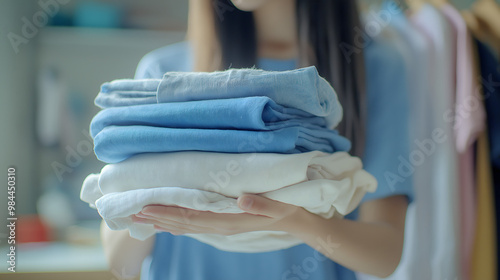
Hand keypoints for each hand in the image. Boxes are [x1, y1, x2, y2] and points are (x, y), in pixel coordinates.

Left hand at [131, 194, 306, 235]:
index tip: (147, 207)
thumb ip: (262, 204)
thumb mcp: (280, 206)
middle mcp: (221, 226)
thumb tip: (241, 200)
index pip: (193, 217)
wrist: (295, 222)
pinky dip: (177, 223)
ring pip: (186, 226)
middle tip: (132, 213)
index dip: (169, 212)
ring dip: (163, 221)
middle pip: (184, 224)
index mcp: (230, 221)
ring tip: (142, 217)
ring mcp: (222, 226)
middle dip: (158, 218)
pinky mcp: (224, 223)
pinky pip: (195, 225)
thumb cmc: (288, 209)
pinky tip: (167, 222)